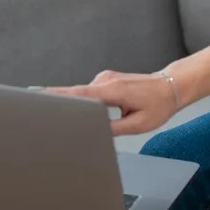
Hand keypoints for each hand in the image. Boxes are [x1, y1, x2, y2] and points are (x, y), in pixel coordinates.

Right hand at [50, 69, 180, 135]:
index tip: (38, 96)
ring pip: (84, 95)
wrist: (171, 86)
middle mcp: (106, 80)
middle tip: (49, 116)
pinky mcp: (106, 80)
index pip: (79, 93)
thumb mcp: (137, 125)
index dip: (56, 95)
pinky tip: (91, 112)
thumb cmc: (158, 105)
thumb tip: (92, 131)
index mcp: (113, 90)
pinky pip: (90, 93)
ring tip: (80, 118)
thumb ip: (112, 129)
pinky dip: (86, 102)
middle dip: (61, 104)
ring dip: (79, 106)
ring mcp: (105, 78)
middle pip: (75, 93)